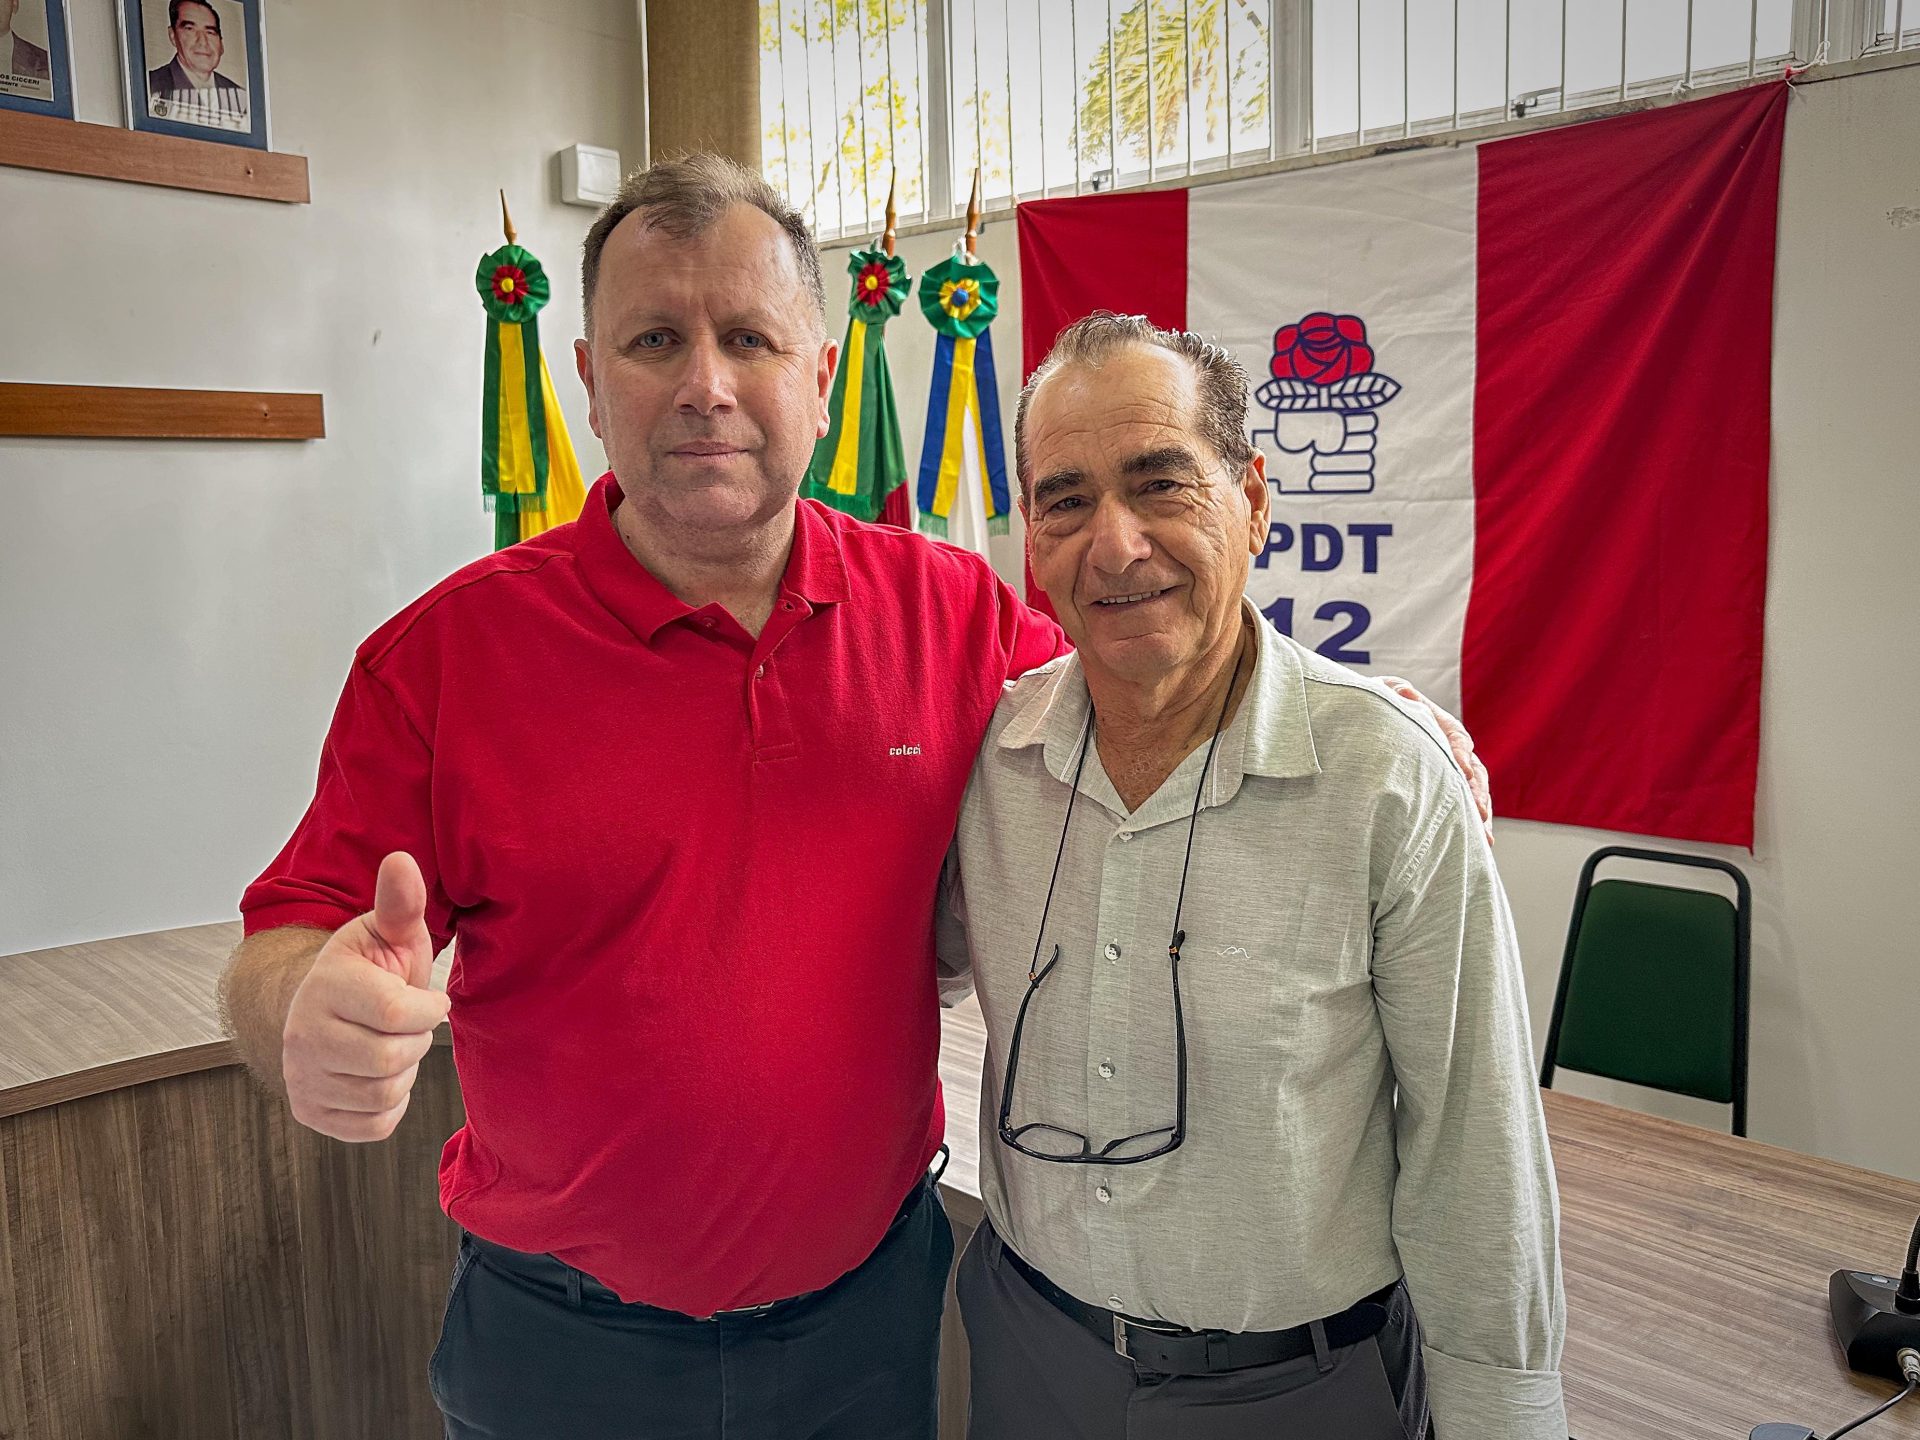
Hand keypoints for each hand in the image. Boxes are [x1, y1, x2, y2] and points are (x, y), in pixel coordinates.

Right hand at [282, 852, 449, 1141]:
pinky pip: (376, 1125)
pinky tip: (378, 1073)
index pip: (398, 1013)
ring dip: (403, 1072)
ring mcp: (301, 1077)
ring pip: (385, 1094)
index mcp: (325, 985)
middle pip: (392, 1058)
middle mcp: (301, 1035)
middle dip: (416, 1041)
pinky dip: (391, 1104)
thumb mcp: (389, 931)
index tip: (427, 998)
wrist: (329, 1009)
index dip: (428, 1008)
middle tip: (406, 1023)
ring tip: (388, 1043)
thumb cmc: (372, 968)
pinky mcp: (310, 1112)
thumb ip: (401, 902)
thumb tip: (401, 860)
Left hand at [1377, 677, 1494, 845]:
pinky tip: (1480, 844)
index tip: (1464, 773)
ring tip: (1485, 838)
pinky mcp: (1449, 788)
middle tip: (1481, 814)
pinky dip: (1472, 823)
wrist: (1378, 714)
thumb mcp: (1386, 694)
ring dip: (1480, 814)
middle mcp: (1454, 748)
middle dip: (1477, 794)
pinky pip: (1465, 805)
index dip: (1460, 755)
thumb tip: (1403, 692)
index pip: (1455, 738)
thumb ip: (1398, 694)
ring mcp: (1455, 769)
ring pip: (1474, 792)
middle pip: (1473, 771)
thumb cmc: (1383, 704)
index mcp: (1442, 725)